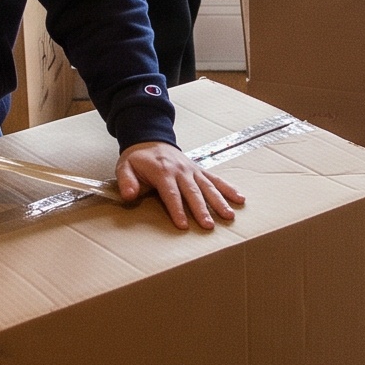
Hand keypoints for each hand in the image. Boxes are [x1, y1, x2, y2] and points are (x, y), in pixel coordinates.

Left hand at [116, 142, 245, 229]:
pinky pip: (216, 179)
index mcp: (163, 172)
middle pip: (193, 193)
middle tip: (209, 226)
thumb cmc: (138, 159)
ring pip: (208, 187)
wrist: (150, 139)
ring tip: (229, 215)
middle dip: (201, 210)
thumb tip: (129, 195)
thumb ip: (126, 181)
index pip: (171, 194)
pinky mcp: (199, 170)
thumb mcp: (124, 167)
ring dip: (219, 201)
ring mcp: (193, 170)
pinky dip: (228, 188)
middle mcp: (181, 171)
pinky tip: (239, 199)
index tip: (183, 225)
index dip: (177, 210)